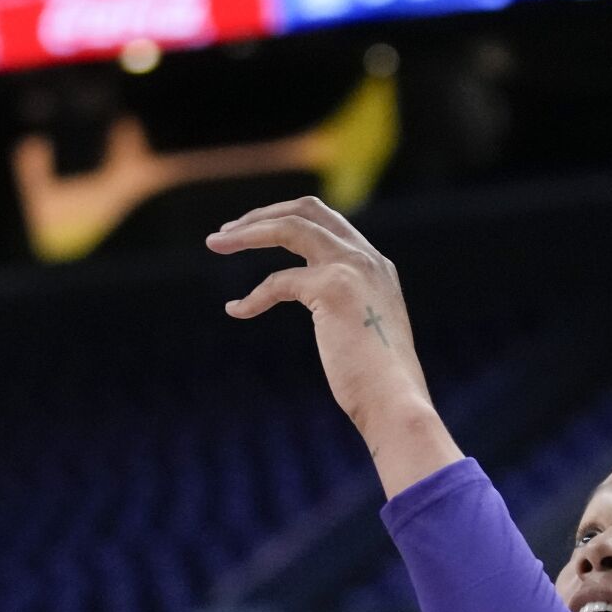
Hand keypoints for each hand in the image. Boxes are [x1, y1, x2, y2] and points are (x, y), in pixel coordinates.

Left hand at [206, 196, 460, 495]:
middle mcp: (366, 258)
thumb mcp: (366, 334)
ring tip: (215, 244)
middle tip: (226, 233)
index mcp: (376, 266)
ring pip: (290, 226)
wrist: (396, 401)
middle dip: (263, 215)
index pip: (328, 223)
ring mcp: (351, 267)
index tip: (255, 233)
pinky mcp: (332, 287)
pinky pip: (277, 281)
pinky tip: (236, 310)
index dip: (287, 220)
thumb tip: (328, 315)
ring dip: (248, 232)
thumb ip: (348, 311)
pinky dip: (252, 297)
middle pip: (308, 210)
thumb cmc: (379, 384)